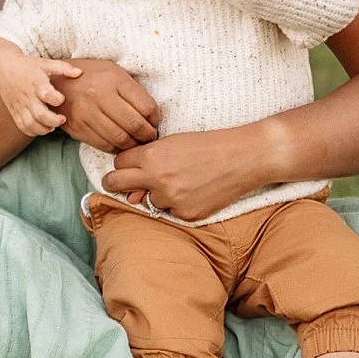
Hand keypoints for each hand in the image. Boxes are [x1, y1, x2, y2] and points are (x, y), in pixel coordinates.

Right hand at [0, 38, 80, 138]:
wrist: (3, 68)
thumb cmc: (28, 66)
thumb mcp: (45, 63)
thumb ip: (63, 68)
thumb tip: (79, 73)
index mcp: (36, 83)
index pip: (47, 94)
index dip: (57, 99)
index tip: (62, 99)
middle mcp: (27, 96)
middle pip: (40, 115)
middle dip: (54, 121)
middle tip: (62, 119)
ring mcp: (20, 106)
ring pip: (31, 124)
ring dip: (44, 129)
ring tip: (52, 125)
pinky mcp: (14, 112)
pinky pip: (23, 127)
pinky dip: (33, 132)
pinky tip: (42, 127)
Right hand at [52, 58, 159, 153]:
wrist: (54, 82)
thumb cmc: (90, 76)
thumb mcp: (114, 72)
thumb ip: (133, 91)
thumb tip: (152, 116)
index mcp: (114, 79)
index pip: (146, 107)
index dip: (155, 119)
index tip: (155, 123)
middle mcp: (99, 96)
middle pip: (134, 125)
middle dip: (147, 136)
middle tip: (150, 138)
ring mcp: (86, 113)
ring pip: (120, 139)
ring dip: (133, 145)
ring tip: (137, 142)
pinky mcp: (77, 127)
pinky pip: (103, 145)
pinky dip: (116, 148)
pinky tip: (120, 144)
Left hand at [101, 126, 281, 221]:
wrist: (243, 158)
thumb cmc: (208, 145)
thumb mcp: (174, 143)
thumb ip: (148, 161)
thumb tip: (131, 191)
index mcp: (151, 157)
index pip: (117, 164)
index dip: (123, 165)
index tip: (128, 167)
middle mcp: (156, 179)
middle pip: (115, 184)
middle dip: (116, 184)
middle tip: (125, 185)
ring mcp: (171, 200)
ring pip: (147, 201)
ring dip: (157, 195)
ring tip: (181, 182)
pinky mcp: (186, 214)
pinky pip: (170, 212)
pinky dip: (178, 205)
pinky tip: (194, 192)